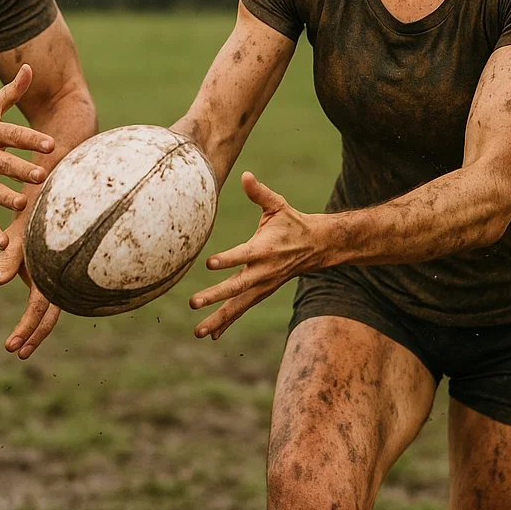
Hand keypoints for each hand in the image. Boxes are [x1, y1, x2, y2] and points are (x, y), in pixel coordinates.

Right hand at [0, 64, 53, 246]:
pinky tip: (4, 243)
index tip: (51, 144)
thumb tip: (32, 68)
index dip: (32, 139)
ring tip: (22, 203)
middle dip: (21, 169)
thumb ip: (12, 91)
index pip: (13, 135)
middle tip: (41, 175)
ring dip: (5, 197)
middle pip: (3, 163)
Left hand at [0, 223, 61, 358]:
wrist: (48, 204)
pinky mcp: (52, 275)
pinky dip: (41, 316)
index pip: (38, 308)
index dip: (26, 329)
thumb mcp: (16, 239)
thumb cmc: (30, 221)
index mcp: (48, 273)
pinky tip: (32, 326)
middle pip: (49, 315)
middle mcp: (57, 278)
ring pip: (52, 310)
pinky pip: (50, 300)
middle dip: (34, 336)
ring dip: (37, 329)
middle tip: (16, 353)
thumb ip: (6, 262)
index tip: (11, 348)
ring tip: (21, 347)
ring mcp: (57, 277)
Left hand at [190, 171, 317, 339]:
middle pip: (237, 286)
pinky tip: (211, 334)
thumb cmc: (291, 222)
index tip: (210, 263)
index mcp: (265, 249)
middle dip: (215, 296)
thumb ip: (260, 193)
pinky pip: (242, 309)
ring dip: (218, 318)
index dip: (228, 259)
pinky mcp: (261, 292)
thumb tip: (246, 175)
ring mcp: (263, 286)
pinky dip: (227, 322)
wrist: (317, 247)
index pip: (243, 255)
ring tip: (197, 331)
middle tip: (193, 302)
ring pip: (238, 305)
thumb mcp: (278, 205)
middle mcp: (263, 271)